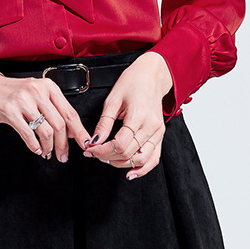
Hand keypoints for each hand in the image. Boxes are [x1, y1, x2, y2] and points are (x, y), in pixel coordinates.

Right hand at [0, 70, 91, 161]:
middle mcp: (37, 91)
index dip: (79, 131)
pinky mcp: (10, 111)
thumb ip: (53, 109)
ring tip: (48, 153)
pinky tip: (36, 149)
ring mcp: (23, 101)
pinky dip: (35, 146)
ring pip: (46, 131)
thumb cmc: (13, 93)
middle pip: (60, 124)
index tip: (85, 143)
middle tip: (63, 156)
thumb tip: (71, 131)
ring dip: (49, 147)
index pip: (70, 112)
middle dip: (64, 145)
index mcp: (48, 86)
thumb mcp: (37, 94)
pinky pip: (28, 134)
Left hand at [82, 52, 172, 179]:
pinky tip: (130, 173)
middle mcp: (151, 127)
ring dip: (121, 164)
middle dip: (107, 157)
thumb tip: (93, 141)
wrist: (152, 75)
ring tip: (107, 159)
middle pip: (128, 154)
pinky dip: (142, 169)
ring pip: (140, 160)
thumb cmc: (132, 82)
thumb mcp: (113, 99)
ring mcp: (158, 133)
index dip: (102, 151)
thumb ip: (104, 123)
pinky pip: (153, 159)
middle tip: (93, 153)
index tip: (90, 149)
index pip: (119, 144)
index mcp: (138, 116)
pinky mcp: (160, 135)